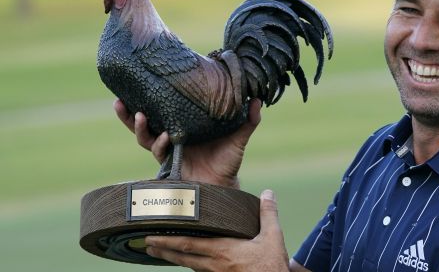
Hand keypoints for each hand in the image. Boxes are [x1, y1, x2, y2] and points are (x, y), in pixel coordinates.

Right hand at [114, 98, 261, 186]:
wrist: (225, 186)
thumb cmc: (229, 160)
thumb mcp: (238, 137)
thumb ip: (247, 120)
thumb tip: (258, 99)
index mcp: (184, 125)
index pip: (162, 109)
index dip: (148, 99)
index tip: (137, 85)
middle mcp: (172, 136)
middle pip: (144, 122)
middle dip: (129, 113)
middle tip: (119, 101)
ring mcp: (168, 150)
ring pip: (145, 137)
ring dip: (139, 126)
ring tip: (139, 114)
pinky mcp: (169, 165)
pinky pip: (159, 152)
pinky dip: (160, 143)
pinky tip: (165, 135)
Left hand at [145, 190, 288, 271]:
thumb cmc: (272, 266)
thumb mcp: (273, 238)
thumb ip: (268, 214)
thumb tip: (268, 193)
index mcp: (224, 251)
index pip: (190, 244)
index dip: (169, 240)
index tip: (153, 235)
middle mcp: (215, 264)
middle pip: (183, 256)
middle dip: (163, 249)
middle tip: (146, 243)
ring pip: (189, 265)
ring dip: (172, 258)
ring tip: (157, 251)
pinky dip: (188, 265)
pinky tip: (185, 262)